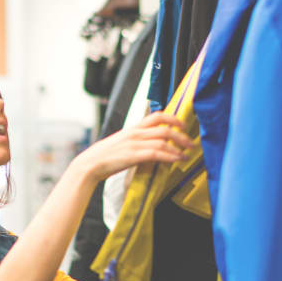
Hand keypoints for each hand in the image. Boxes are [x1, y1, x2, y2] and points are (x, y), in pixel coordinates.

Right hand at [72, 112, 190, 181]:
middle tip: (191, 143)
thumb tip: (149, 145)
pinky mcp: (134, 156)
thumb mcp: (121, 143)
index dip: (173, 118)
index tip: (183, 125)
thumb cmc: (105, 156)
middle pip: (165, 129)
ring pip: (163, 141)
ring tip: (186, 154)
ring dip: (179, 148)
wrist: (90, 164)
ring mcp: (135, 144)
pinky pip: (157, 153)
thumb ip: (135, 141)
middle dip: (181, 136)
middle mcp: (135, 133)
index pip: (156, 116)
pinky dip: (170, 156)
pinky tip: (176, 160)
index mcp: (133, 128)